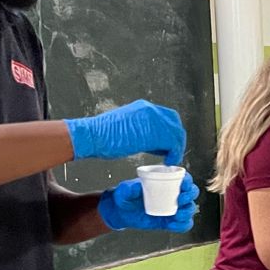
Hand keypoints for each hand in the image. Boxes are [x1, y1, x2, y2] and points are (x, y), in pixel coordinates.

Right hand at [65, 100, 185, 164]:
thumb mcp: (126, 129)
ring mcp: (152, 119)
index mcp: (143, 107)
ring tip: (171, 160)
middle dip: (176, 138)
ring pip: (176, 132)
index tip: (167, 145)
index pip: (166, 116)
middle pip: (174, 122)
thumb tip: (152, 142)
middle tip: (172, 153)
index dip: (170, 131)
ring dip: (177, 147)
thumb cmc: (102, 137)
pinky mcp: (152, 132)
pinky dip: (174, 153)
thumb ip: (140, 131)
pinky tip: (168, 161)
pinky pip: (172, 142)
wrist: (92, 136)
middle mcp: (150, 110)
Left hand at [98, 176, 198, 232]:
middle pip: (192, 192)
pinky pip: (184, 224)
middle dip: (190, 196)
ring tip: (176, 216)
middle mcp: (174, 193)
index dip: (187, 180)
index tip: (183, 185)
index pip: (183, 178)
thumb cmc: (125, 196)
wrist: (122, 213)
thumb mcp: (124, 191)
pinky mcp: (171, 221)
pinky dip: (183, 225)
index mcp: (166, 180)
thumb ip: (129, 189)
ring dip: (188, 212)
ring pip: (190, 208)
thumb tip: (138, 187)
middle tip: (179, 201)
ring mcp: (174, 207)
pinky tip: (173, 225)